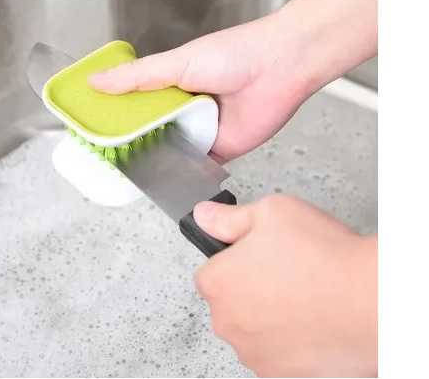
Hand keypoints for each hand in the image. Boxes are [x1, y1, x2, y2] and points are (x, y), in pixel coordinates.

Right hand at [89, 14, 311, 160]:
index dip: (117, 117)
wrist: (279, 67)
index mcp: (171, 84)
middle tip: (109, 158)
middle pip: (152, 131)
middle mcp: (185, 108)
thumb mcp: (175, 63)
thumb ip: (137, 77)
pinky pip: (198, 165)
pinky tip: (168, 179)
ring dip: (158, 159)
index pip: (136, 105)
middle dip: (135, 144)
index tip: (95, 131)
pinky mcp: (221, 149)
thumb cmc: (234, 54)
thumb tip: (97, 81)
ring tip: (132, 173)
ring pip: (173, 150)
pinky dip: (186, 172)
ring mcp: (202, 130)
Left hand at [193, 194, 377, 376]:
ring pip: (252, 327)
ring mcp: (253, 352)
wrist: (372, 302)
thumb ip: (229, 218)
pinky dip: (288, 338)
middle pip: (230, 301)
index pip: (210, 272)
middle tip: (285, 270)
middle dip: (250, 286)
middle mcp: (227, 322)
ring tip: (303, 293)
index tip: (257, 256)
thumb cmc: (323, 257)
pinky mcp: (279, 373)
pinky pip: (274, 350)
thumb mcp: (271, 213)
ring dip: (268, 314)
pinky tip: (312, 318)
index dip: (235, 260)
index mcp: (218, 283)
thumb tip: (204, 216)